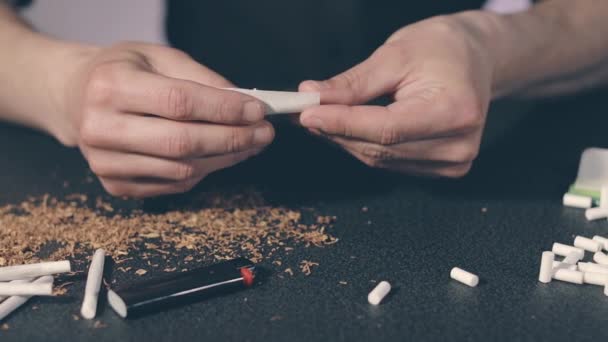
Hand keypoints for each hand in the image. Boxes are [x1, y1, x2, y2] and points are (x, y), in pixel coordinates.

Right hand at [60, 42, 273, 196]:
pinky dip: (204, 172)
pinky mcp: (114, 186)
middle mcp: (101, 128)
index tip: (258, 110)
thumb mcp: (158, 57)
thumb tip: (245, 103)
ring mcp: (105, 163)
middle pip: (183, 142)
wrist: (75, 97)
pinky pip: (174, 185)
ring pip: (183, 169)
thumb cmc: (122, 72)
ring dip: (225, 158)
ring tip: (250, 144)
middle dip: (233, 139)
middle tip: (264, 133)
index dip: (224, 109)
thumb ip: (201, 78)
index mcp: (111, 86)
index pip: (179, 103)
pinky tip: (220, 156)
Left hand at [299, 14, 494, 177]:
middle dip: (335, 130)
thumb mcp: (395, 55)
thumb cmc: (441, 48)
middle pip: (379, 148)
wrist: (475, 59)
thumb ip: (353, 84)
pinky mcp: (443, 169)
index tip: (306, 112)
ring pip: (379, 158)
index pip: (386, 128)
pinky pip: (389, 162)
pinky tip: (348, 126)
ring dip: (345, 139)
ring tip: (322, 115)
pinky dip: (363, 145)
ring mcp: (452, 163)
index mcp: (455, 111)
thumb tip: (312, 97)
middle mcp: (458, 145)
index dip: (342, 123)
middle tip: (301, 111)